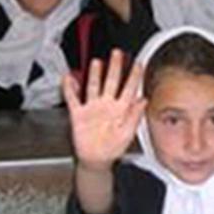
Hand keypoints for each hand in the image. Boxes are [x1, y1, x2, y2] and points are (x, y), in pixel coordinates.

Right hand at [63, 50, 145, 172]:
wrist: (96, 160)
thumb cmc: (113, 148)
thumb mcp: (128, 133)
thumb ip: (135, 116)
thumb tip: (144, 100)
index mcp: (121, 109)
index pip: (129, 88)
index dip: (134, 76)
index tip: (139, 64)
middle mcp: (107, 105)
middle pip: (111, 82)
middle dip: (115, 67)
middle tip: (118, 53)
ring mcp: (93, 108)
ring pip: (93, 86)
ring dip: (94, 74)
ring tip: (96, 62)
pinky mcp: (79, 114)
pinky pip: (73, 99)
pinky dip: (70, 89)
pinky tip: (68, 78)